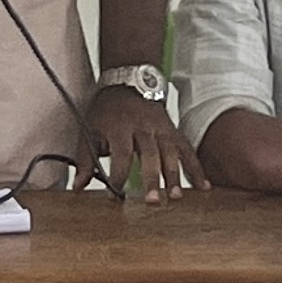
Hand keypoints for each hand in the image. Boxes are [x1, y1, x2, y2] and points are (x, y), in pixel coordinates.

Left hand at [85, 86, 203, 204]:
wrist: (129, 81)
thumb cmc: (108, 109)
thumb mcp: (90, 129)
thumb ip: (85, 159)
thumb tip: (78, 187)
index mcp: (120, 126)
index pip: (121, 154)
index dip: (118, 175)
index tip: (115, 194)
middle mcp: (143, 127)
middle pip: (150, 154)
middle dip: (152, 178)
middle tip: (153, 201)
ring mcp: (161, 128)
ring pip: (170, 152)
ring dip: (174, 175)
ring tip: (176, 197)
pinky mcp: (173, 131)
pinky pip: (187, 149)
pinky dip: (196, 168)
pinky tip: (203, 187)